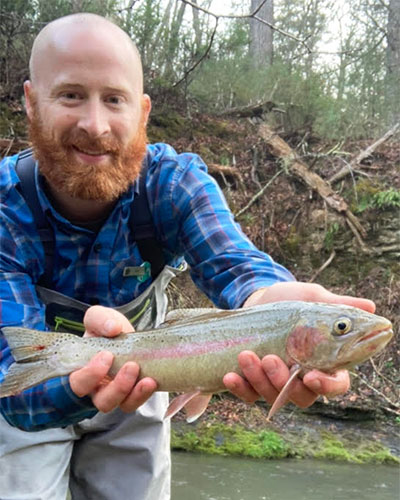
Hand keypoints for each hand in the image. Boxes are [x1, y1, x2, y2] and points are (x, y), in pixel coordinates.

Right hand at [69, 305, 156, 412]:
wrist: (125, 331)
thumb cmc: (105, 328)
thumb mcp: (99, 317)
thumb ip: (100, 319)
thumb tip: (112, 328)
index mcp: (82, 372)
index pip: (78, 384)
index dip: (90, 375)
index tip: (107, 355)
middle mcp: (97, 388)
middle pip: (102, 402)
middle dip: (118, 387)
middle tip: (131, 365)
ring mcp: (116, 393)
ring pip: (122, 405)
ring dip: (134, 394)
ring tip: (147, 379)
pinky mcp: (134, 392)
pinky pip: (137, 401)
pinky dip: (145, 394)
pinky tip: (152, 381)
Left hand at [223, 282, 374, 409]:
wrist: (257, 298)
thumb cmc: (290, 300)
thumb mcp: (312, 298)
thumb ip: (338, 305)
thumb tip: (370, 307)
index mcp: (324, 362)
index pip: (335, 385)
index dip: (327, 386)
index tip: (311, 376)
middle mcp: (302, 378)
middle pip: (301, 397)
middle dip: (283, 381)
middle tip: (269, 359)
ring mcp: (276, 382)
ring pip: (272, 396)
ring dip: (258, 380)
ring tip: (245, 355)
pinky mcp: (253, 382)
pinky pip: (248, 394)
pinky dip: (239, 387)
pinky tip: (230, 375)